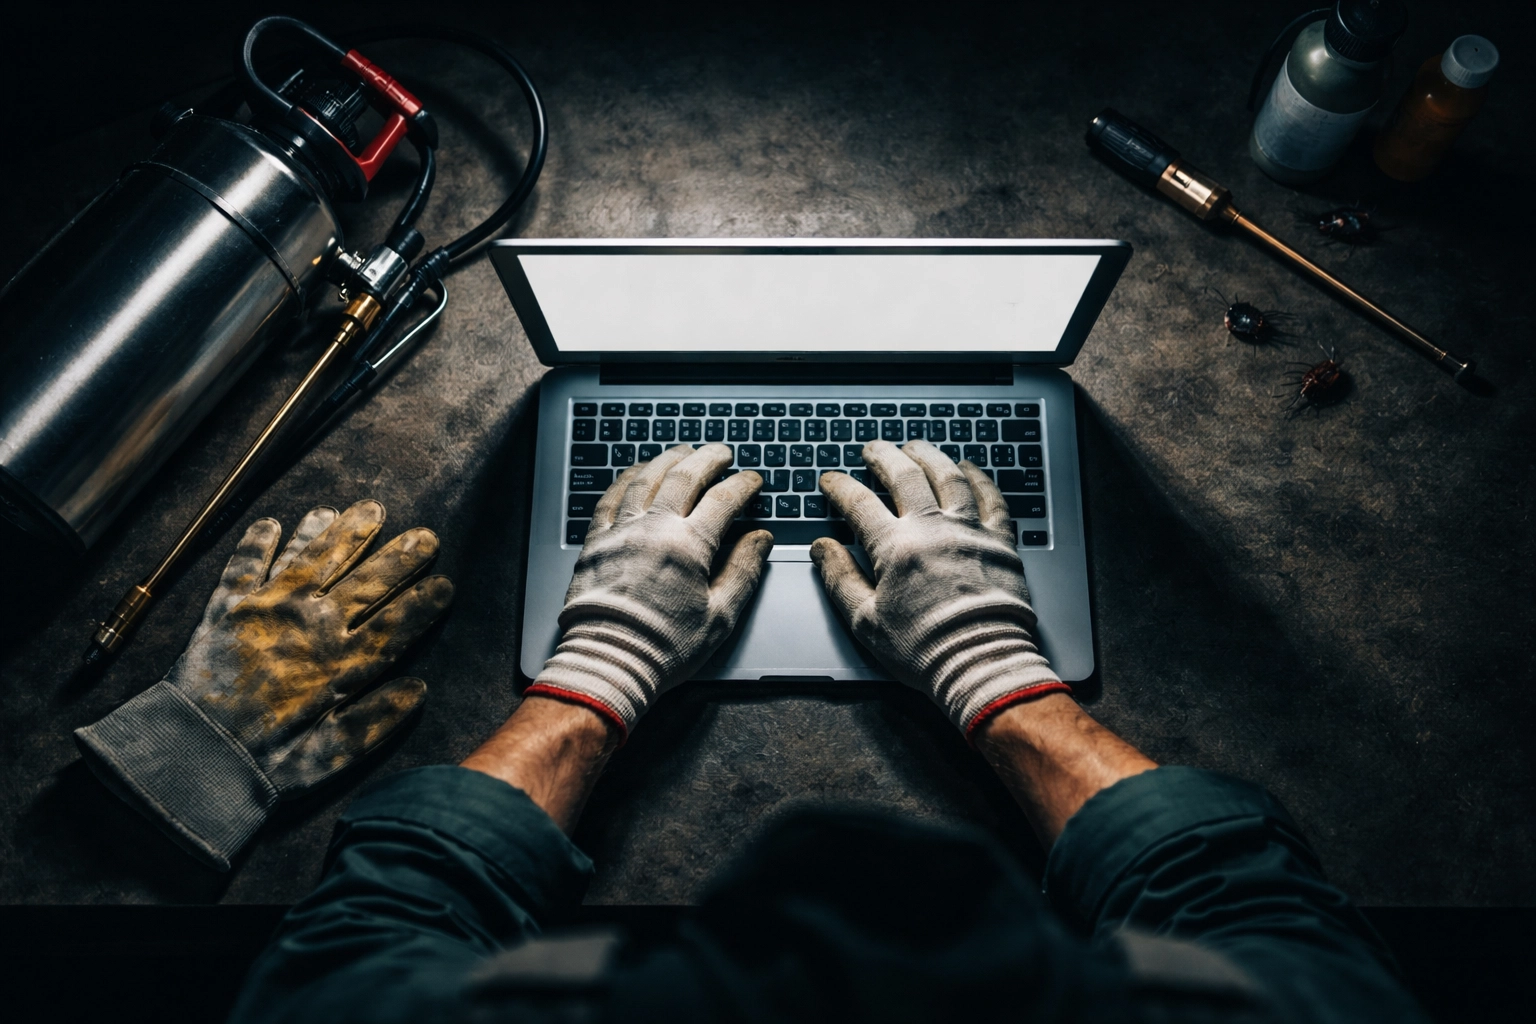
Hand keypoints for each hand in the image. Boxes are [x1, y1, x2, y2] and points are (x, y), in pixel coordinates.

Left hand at [75, 500, 453, 868]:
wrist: (193, 754)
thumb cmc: (265, 764)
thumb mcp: (331, 756)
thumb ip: (376, 721)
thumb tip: (417, 689)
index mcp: (341, 664)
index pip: (395, 624)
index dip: (424, 602)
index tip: (446, 583)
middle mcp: (312, 627)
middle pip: (365, 583)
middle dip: (399, 558)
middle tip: (425, 535)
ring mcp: (270, 611)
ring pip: (314, 559)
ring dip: (341, 532)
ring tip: (365, 509)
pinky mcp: (228, 608)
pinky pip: (247, 564)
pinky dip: (259, 541)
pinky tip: (273, 522)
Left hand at [527, 443, 773, 738]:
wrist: (608, 662)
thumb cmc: (665, 647)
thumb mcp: (720, 616)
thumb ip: (744, 571)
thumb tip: (761, 539)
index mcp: (690, 546)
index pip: (723, 500)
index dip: (742, 485)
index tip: (752, 479)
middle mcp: (654, 529)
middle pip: (684, 478)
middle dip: (707, 459)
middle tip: (721, 452)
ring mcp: (621, 532)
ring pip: (645, 480)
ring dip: (667, 460)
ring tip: (681, 452)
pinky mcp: (595, 543)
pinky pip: (609, 499)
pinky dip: (624, 479)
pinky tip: (634, 472)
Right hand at [813, 439, 1068, 736]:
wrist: (981, 663)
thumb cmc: (924, 649)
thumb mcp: (866, 621)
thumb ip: (839, 579)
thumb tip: (822, 548)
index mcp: (894, 548)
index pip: (858, 503)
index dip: (840, 486)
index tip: (831, 479)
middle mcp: (931, 529)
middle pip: (904, 476)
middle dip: (883, 457)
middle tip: (872, 449)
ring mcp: (969, 530)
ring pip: (948, 476)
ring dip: (929, 456)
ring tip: (915, 447)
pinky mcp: (1000, 541)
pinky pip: (991, 497)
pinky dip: (979, 477)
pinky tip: (969, 467)